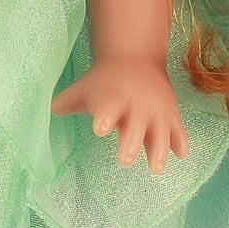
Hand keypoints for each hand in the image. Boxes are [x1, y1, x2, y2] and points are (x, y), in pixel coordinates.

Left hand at [51, 56, 188, 174]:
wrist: (136, 58)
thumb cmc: (105, 81)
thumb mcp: (85, 88)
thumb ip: (67, 102)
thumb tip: (47, 111)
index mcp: (113, 98)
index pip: (109, 107)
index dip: (105, 117)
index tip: (99, 128)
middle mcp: (136, 105)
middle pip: (135, 126)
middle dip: (131, 143)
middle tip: (123, 160)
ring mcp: (156, 111)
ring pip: (161, 132)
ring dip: (159, 150)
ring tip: (156, 169)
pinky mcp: (171, 115)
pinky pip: (179, 131)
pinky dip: (180, 143)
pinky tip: (181, 155)